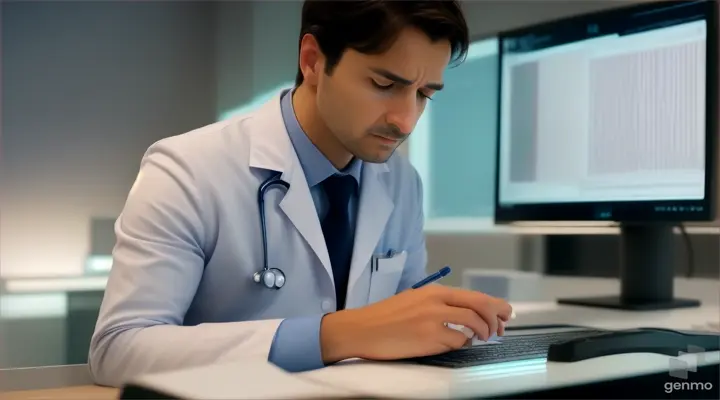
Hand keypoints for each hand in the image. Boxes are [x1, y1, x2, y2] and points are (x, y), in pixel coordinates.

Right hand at [319, 285, 512, 362]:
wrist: (361, 328)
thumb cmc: (385, 316)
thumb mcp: (414, 300)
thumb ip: (439, 304)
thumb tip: (466, 313)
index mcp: (434, 291)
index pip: (474, 296)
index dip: (494, 306)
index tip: (504, 314)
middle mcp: (436, 302)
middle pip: (480, 306)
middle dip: (495, 318)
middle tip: (498, 329)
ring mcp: (433, 320)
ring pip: (472, 325)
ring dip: (480, 333)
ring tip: (478, 338)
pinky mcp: (428, 339)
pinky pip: (456, 342)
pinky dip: (461, 344)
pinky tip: (456, 344)